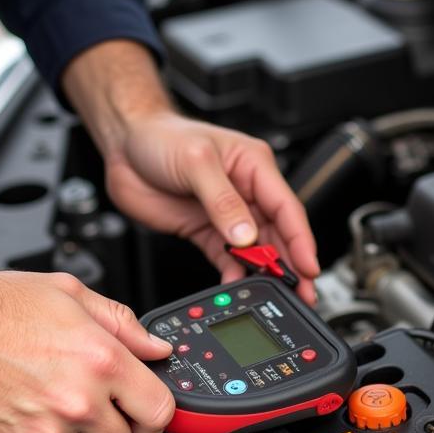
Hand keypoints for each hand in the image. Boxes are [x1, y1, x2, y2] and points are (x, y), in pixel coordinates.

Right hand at [0, 271, 175, 432]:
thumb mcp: (70, 294)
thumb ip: (122, 323)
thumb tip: (155, 347)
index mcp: (103, 361)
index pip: (160, 410)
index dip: (155, 413)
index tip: (146, 409)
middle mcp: (81, 402)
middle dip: (112, 424)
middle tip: (88, 401)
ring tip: (46, 400)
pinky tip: (21, 411)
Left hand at [62, 41, 319, 303]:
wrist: (124, 145)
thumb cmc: (161, 137)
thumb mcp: (196, 162)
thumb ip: (222, 201)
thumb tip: (246, 235)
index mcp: (254, 167)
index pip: (287, 208)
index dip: (301, 240)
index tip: (308, 267)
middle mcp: (246, 191)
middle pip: (278, 234)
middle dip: (291, 264)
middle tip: (301, 293)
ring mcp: (227, 213)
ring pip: (256, 250)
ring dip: (265, 273)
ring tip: (275, 295)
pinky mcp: (206, 230)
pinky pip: (227, 258)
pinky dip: (234, 274)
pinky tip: (237, 286)